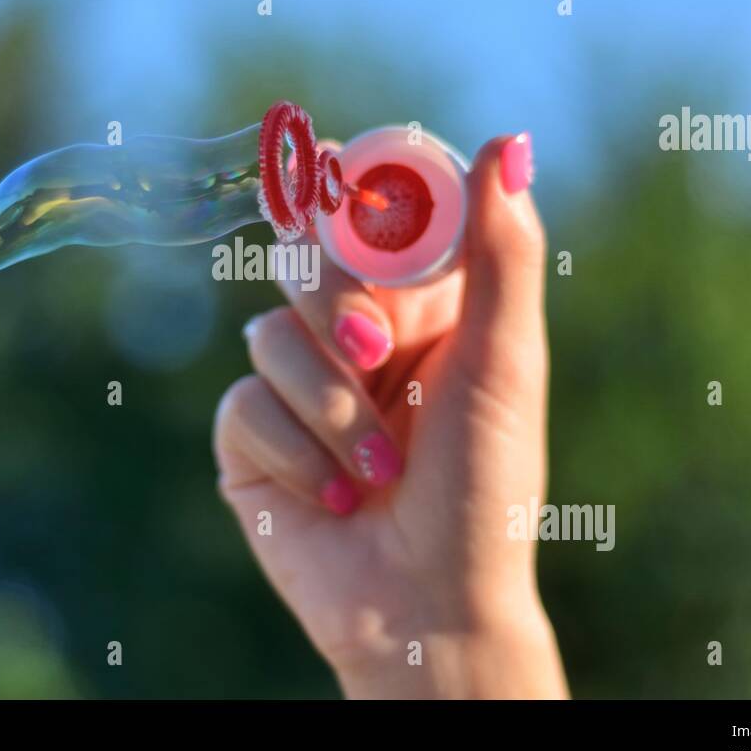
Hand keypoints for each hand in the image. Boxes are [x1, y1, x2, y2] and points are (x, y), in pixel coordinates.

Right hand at [213, 134, 567, 698]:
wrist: (428, 608)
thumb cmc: (485, 491)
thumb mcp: (503, 365)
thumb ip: (500, 254)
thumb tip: (509, 142)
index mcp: (422, 303)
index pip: (372, 213)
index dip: (357, 195)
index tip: (347, 183)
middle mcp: (356, 333)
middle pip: (304, 256)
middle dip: (337, 305)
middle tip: (376, 353)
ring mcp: (298, 384)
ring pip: (267, 333)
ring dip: (329, 408)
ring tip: (379, 468)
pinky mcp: (250, 438)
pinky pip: (241, 404)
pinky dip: (294, 454)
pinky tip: (337, 498)